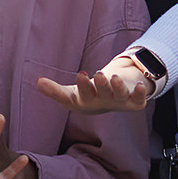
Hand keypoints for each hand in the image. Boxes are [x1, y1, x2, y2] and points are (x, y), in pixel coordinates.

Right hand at [35, 53, 155, 114]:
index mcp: (87, 101)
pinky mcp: (134, 102)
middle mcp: (104, 102)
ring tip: (112, 76)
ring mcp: (119, 102)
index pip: (84, 95)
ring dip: (116, 87)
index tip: (81, 74)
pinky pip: (138, 99)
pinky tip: (139, 85)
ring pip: (119, 96)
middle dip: (100, 85)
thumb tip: (38, 82)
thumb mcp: (71, 93)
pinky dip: (139, 93)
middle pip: (102, 94)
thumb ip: (54, 90)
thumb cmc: (87, 96)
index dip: (83, 86)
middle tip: (97, 75)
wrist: (109, 104)